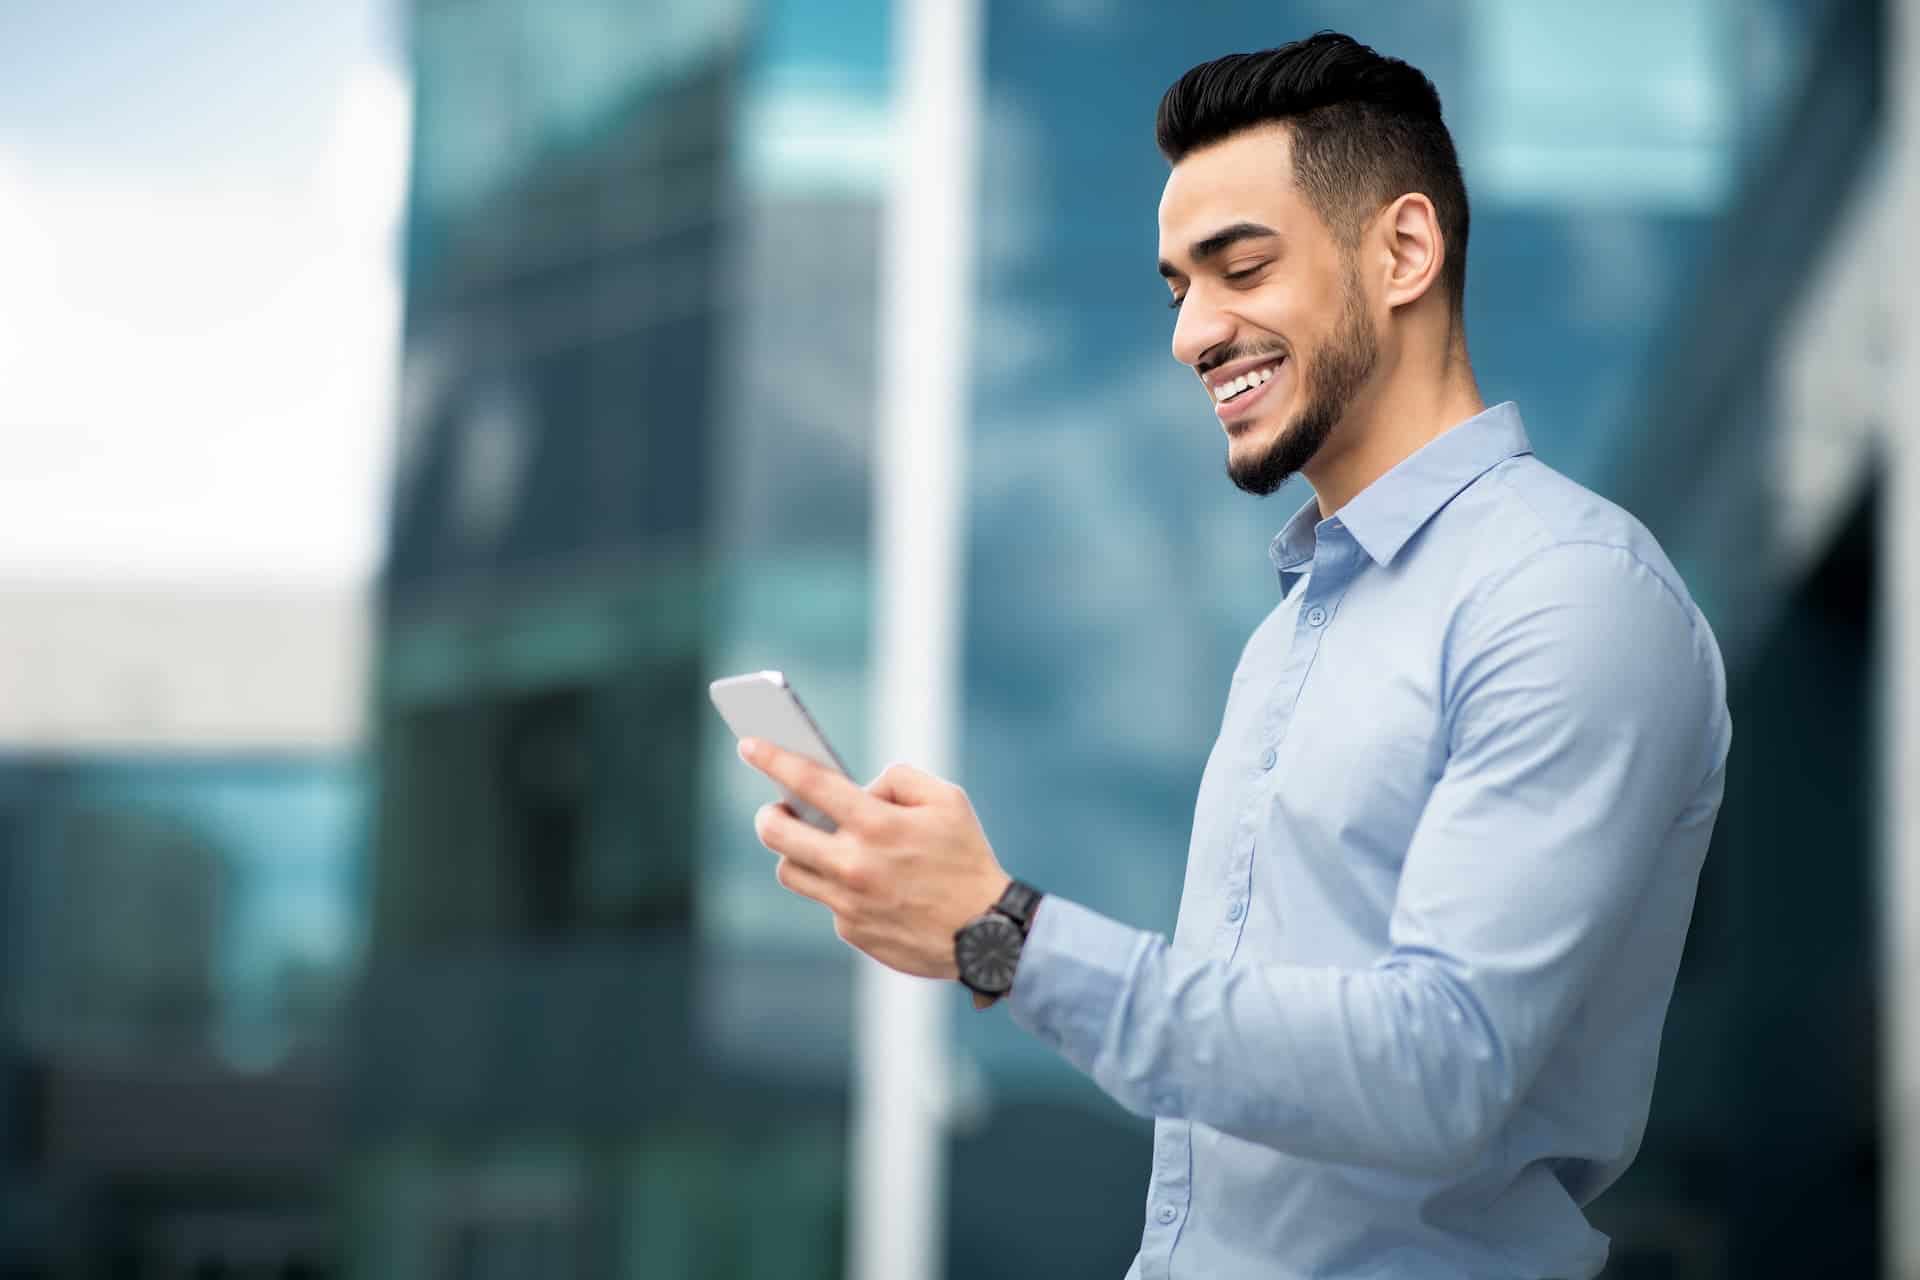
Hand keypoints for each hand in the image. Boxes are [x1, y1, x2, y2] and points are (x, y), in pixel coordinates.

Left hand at [739, 738, 1010, 982]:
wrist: (986, 934)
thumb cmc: (967, 859)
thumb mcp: (947, 800)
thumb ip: (898, 779)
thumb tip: (862, 789)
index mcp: (877, 824)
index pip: (809, 782)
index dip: (773, 759)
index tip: (748, 745)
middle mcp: (854, 864)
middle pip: (777, 833)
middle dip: (768, 814)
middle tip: (776, 808)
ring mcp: (848, 902)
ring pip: (791, 871)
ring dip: (796, 852)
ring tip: (817, 843)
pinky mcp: (851, 931)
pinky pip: (826, 900)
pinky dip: (837, 886)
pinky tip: (865, 884)